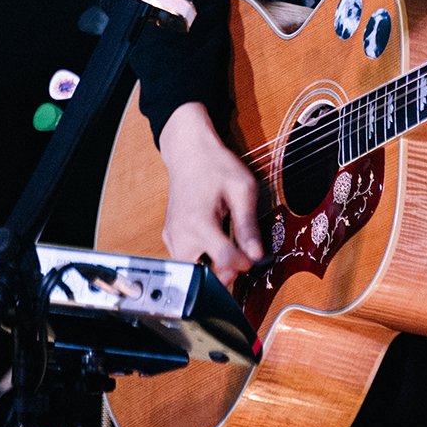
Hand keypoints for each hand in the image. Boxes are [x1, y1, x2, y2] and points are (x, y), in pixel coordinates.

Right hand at [156, 102, 265, 288]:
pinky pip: (186, 259)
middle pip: (203, 274)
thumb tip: (257, 255)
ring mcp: (172, 237)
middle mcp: (181, 234)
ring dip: (211, 266)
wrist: (189, 152)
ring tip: (227, 247)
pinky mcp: (170, 237)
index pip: (224, 260)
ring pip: (192, 270)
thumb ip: (248, 225)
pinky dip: (201, 258)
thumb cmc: (216, 166)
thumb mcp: (242, 189)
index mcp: (199, 222)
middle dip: (224, 272)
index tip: (252, 256)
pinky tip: (214, 242)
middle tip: (239, 257)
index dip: (243, 264)